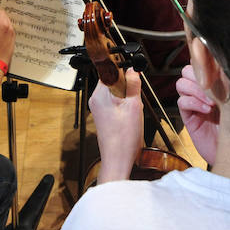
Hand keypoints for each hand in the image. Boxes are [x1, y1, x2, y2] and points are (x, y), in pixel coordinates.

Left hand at [90, 68, 141, 182]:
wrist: (117, 160)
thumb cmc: (123, 139)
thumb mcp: (134, 107)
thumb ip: (133, 85)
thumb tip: (132, 69)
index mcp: (100, 94)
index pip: (111, 70)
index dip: (125, 71)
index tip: (133, 75)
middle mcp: (95, 99)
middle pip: (114, 80)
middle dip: (127, 86)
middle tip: (134, 100)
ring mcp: (98, 107)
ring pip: (115, 91)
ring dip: (126, 97)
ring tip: (131, 111)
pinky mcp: (102, 114)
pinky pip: (114, 101)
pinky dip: (123, 105)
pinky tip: (128, 117)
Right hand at [176, 65, 218, 163]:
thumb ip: (228, 85)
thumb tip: (224, 68)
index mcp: (215, 82)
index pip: (202, 63)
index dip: (206, 63)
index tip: (217, 70)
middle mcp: (202, 91)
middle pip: (188, 70)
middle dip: (199, 77)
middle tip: (213, 88)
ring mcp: (195, 103)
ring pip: (182, 83)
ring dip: (196, 90)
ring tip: (211, 102)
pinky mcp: (189, 116)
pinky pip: (182, 101)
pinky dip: (193, 102)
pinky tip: (206, 110)